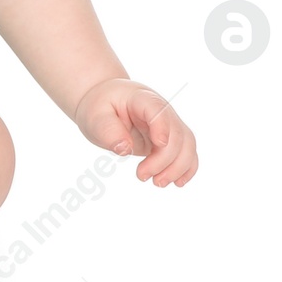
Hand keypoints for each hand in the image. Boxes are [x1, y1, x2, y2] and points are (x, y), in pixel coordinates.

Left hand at [73, 78, 197, 186]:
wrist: (104, 103)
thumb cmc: (99, 107)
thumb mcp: (94, 115)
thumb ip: (108, 129)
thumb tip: (125, 148)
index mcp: (141, 98)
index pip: (158, 110)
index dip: (163, 127)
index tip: (159, 144)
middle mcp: (161, 110)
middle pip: (176, 133)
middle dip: (164, 159)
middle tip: (142, 176)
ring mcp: (168, 124)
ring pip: (187, 145)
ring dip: (177, 167)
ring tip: (158, 182)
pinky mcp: (169, 139)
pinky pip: (187, 152)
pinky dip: (186, 168)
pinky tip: (177, 182)